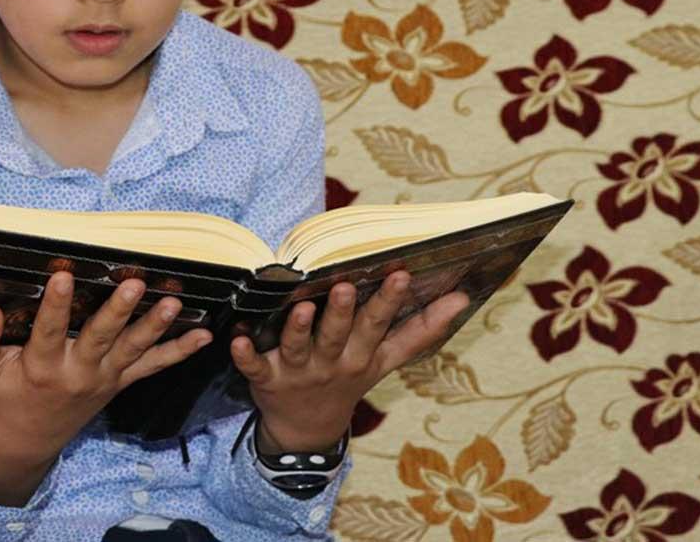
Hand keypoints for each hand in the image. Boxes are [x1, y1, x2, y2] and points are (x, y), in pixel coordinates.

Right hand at [0, 271, 211, 504]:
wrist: (29, 439)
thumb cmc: (4, 395)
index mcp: (42, 367)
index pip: (49, 332)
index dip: (56, 305)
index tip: (62, 275)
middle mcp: (77, 373)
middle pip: (101, 339)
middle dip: (118, 312)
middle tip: (134, 285)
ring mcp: (104, 378)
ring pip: (132, 350)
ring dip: (154, 326)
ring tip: (173, 302)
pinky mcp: (120, 381)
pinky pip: (152, 367)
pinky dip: (178, 351)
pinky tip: (203, 336)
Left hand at [231, 270, 469, 453]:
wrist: (308, 428)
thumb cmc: (349, 376)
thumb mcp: (388, 359)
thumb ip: (423, 329)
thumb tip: (464, 297)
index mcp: (363, 354)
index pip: (380, 326)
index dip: (390, 301)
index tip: (401, 273)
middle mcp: (333, 362)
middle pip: (340, 335)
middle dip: (343, 311)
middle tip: (343, 285)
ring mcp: (299, 372)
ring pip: (299, 347)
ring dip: (298, 328)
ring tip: (300, 307)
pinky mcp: (266, 379)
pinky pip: (254, 367)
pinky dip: (245, 354)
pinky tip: (235, 339)